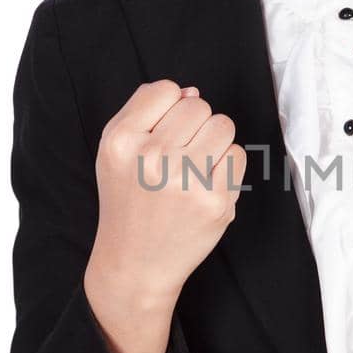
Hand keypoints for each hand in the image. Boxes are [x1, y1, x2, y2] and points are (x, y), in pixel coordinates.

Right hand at [87, 80, 246, 307]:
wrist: (136, 262)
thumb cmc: (129, 200)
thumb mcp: (115, 149)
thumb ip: (144, 109)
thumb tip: (192, 91)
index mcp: (121, 141)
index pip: (165, 90)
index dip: (169, 108)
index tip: (162, 132)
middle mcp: (152, 158)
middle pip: (198, 106)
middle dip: (193, 125)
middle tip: (177, 156)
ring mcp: (186, 181)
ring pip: (223, 125)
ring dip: (213, 142)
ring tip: (193, 168)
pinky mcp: (215, 202)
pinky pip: (237, 155)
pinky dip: (226, 167)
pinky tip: (205, 185)